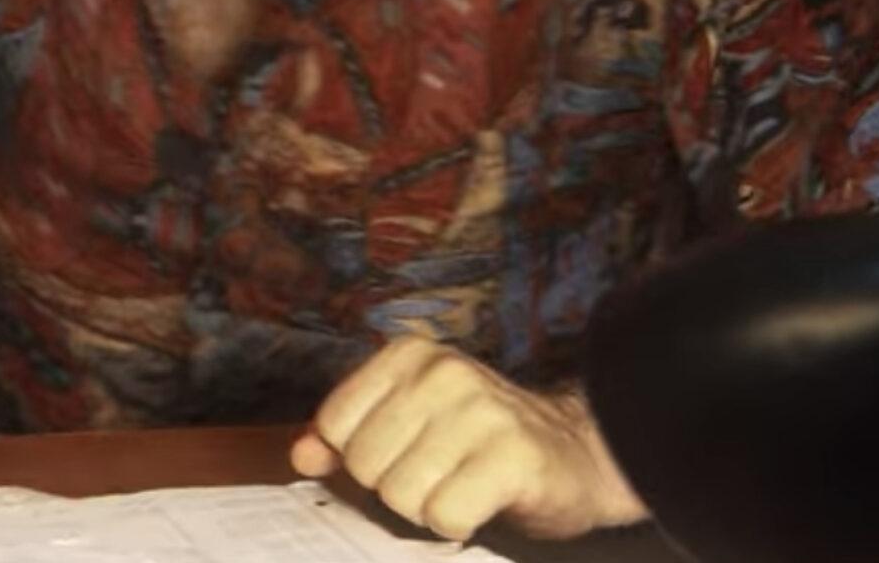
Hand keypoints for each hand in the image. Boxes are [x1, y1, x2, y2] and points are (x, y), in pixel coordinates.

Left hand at [289, 337, 647, 541]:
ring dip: (428, 507)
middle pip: (366, 465)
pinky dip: (457, 524)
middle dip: (397, 486)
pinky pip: (444, 516)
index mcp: (408, 354)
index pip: (335, 425)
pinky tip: (482, 502)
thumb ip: (347, 434)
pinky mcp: (513, 457)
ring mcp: (480, 411)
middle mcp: (442, 372)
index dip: (364, 457)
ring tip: (462, 484)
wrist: (578, 455)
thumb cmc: (479, 443)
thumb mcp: (408, 422)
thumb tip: (300, 456)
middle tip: (441, 474)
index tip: (406, 452)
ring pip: (401, 495)